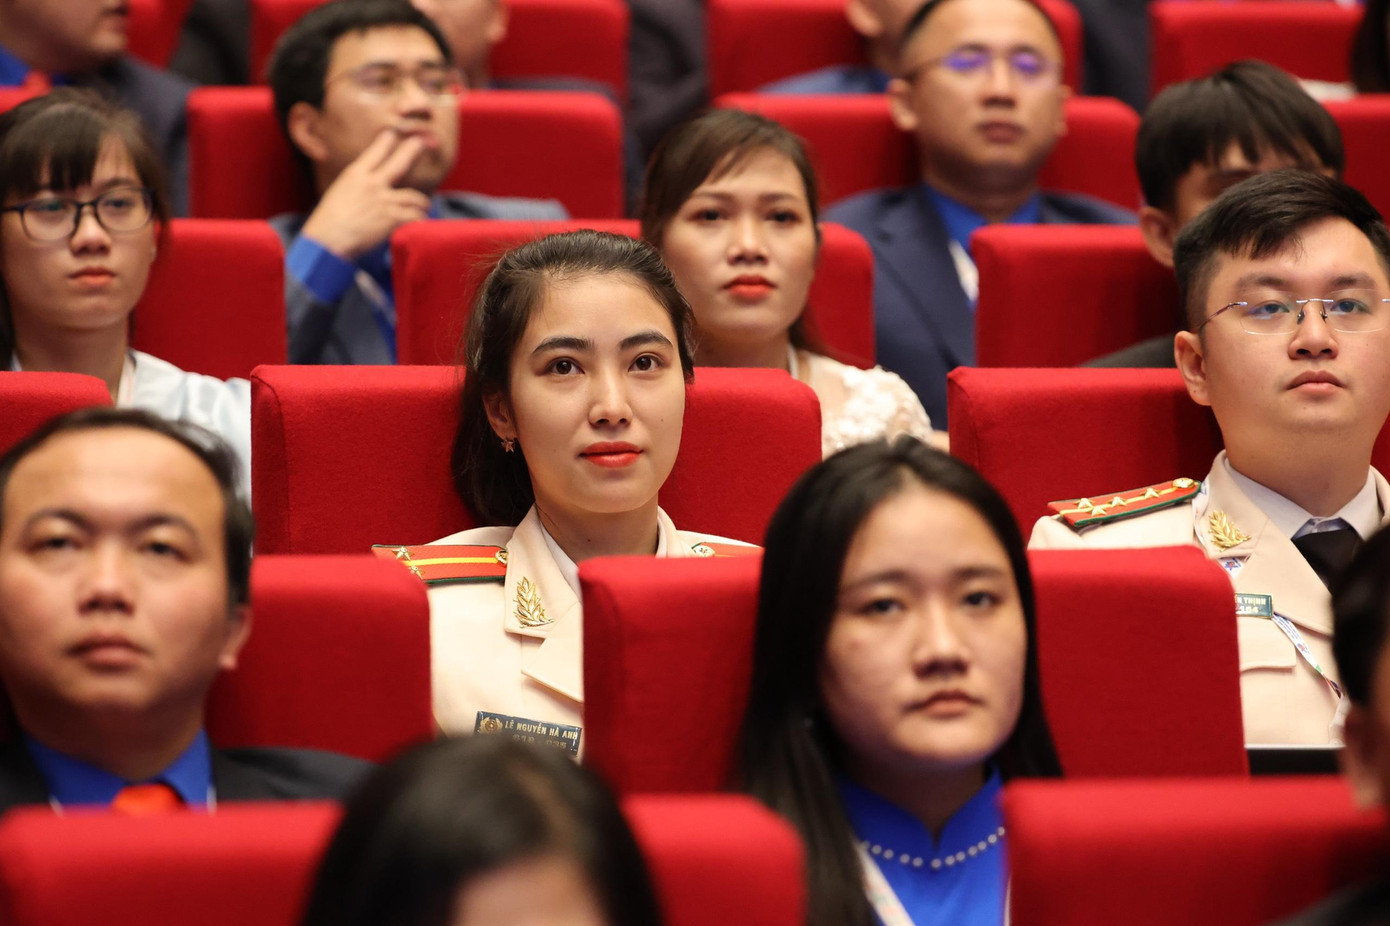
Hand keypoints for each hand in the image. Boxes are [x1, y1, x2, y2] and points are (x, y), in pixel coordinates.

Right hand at [299, 129, 433, 259]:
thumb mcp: (339, 192)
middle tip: (428, 141)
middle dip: (415, 148)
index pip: (376, 150)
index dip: (388, 139)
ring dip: (422, 203)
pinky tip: (421, 223)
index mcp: (356, 174)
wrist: (326, 241)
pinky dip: (420, 220)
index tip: (396, 131)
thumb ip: (357, 185)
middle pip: (400, 161)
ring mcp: (384, 200)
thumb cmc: (328, 221)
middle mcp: (372, 183)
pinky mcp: (392, 218)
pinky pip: (415, 216)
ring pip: (415, 196)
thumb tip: (368, 184)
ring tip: (424, 206)